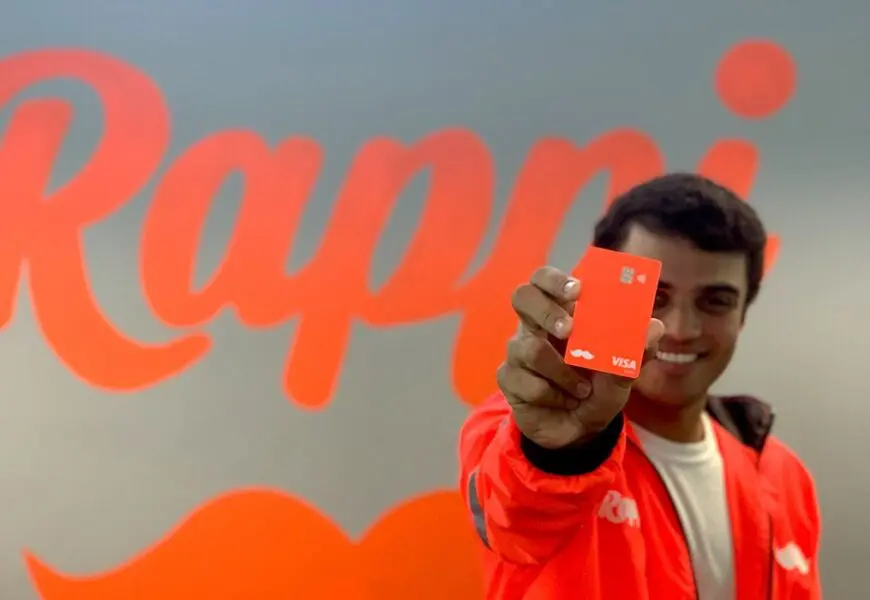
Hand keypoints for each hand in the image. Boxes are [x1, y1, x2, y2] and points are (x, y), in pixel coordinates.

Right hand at [497, 266, 663, 449]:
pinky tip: (563, 402)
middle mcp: (535, 327)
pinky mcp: (509, 379)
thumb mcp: (622, 374)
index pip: (544, 280)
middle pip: (522, 296)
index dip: (554, 280)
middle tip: (569, 331)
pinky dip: (552, 396)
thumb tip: (655, 327)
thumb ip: (637, 351)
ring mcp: (518, 352)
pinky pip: (526, 382)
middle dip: (547, 312)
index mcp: (561, 314)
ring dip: (563, 374)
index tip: (577, 291)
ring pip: (531, 349)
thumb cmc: (598, 390)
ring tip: (582, 390)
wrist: (580, 432)